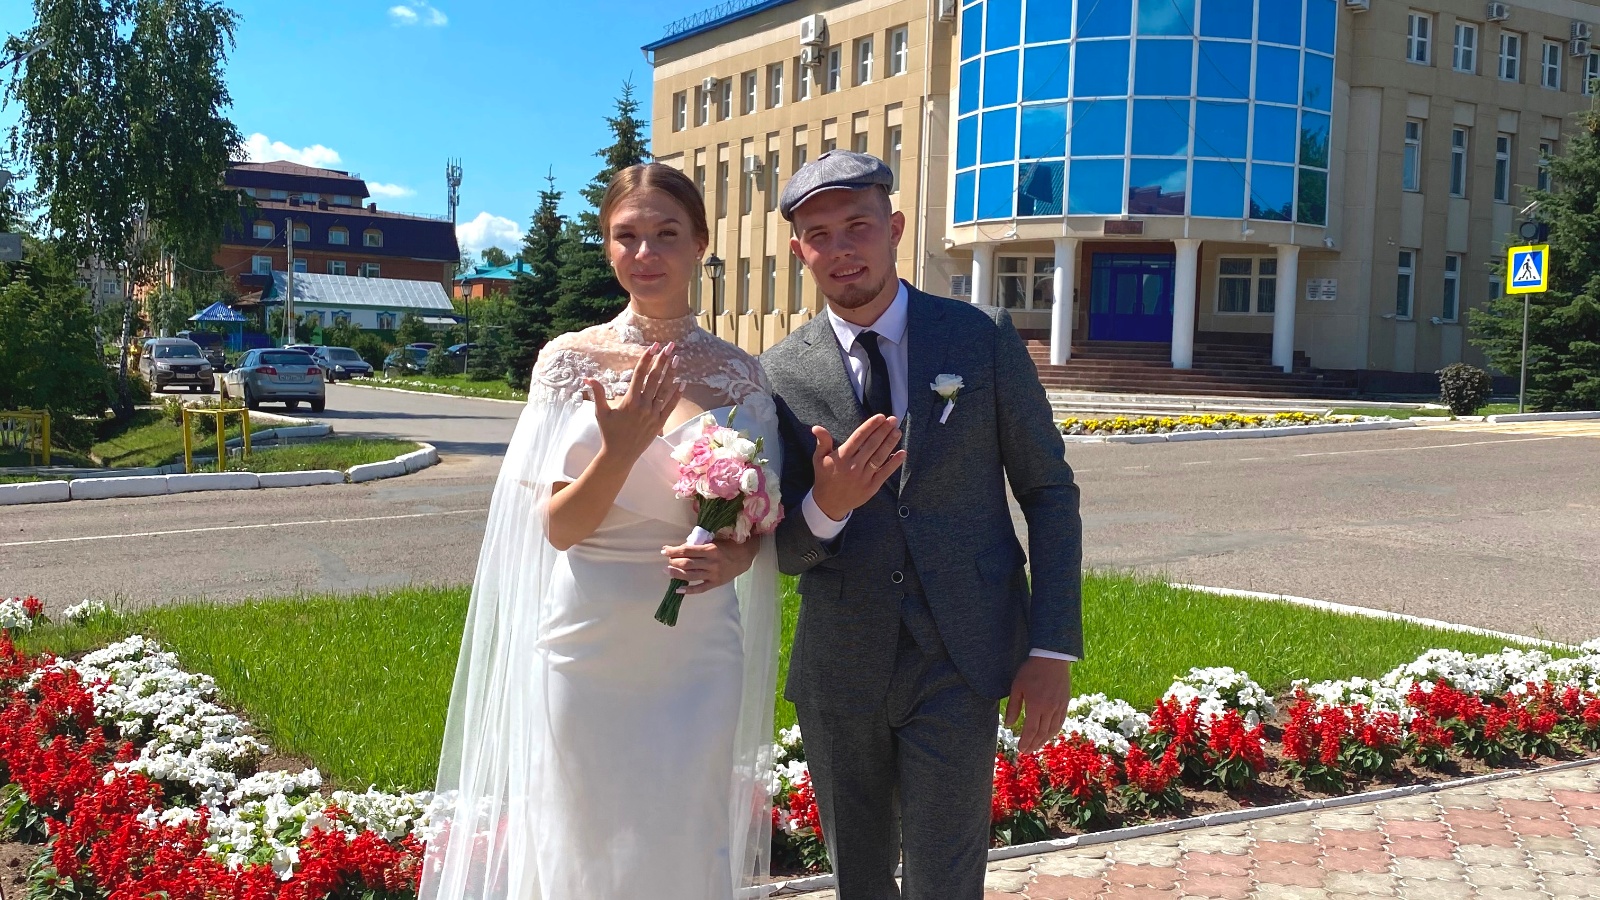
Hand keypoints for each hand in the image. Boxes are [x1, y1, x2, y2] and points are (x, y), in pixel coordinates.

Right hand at [586, 342, 682, 464]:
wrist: (620, 455)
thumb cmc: (609, 433)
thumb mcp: (601, 412)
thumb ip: (597, 393)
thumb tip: (587, 378)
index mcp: (629, 401)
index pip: (640, 374)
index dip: (647, 359)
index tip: (653, 346)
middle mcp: (643, 406)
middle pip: (655, 378)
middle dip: (662, 360)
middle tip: (670, 346)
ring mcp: (653, 414)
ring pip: (664, 390)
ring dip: (671, 374)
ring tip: (677, 359)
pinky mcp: (659, 423)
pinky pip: (670, 406)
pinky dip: (676, 395)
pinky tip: (682, 383)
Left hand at [661, 537, 760, 593]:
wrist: (744, 558)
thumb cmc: (727, 546)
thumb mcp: (714, 541)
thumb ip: (700, 544)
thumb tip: (681, 548)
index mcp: (710, 549)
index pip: (687, 550)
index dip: (674, 551)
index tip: (664, 550)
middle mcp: (711, 562)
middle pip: (687, 563)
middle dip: (674, 562)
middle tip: (668, 561)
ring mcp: (713, 574)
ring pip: (691, 576)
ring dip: (677, 574)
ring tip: (667, 571)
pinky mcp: (715, 583)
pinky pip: (700, 588)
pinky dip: (689, 590)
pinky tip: (678, 590)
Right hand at [809, 416, 906, 520]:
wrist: (829, 503)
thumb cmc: (825, 477)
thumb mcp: (819, 458)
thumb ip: (822, 442)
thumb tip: (816, 427)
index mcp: (842, 457)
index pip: (858, 437)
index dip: (870, 426)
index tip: (880, 417)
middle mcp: (853, 466)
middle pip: (871, 445)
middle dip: (883, 431)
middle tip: (893, 419)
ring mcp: (863, 477)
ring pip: (879, 457)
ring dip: (890, 443)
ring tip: (897, 431)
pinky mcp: (871, 487)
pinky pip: (884, 473)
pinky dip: (894, 463)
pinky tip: (902, 453)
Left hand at [1005, 657, 1072, 754]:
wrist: (1052, 658)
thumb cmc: (1031, 671)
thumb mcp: (1017, 687)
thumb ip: (1014, 707)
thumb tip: (1009, 725)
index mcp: (1036, 705)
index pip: (1031, 730)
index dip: (1026, 742)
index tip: (1020, 749)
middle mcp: (1049, 709)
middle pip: (1042, 733)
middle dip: (1033, 744)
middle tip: (1026, 752)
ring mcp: (1059, 707)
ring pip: (1052, 729)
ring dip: (1044, 740)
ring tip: (1036, 746)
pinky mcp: (1065, 703)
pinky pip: (1061, 722)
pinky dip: (1054, 731)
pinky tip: (1049, 734)